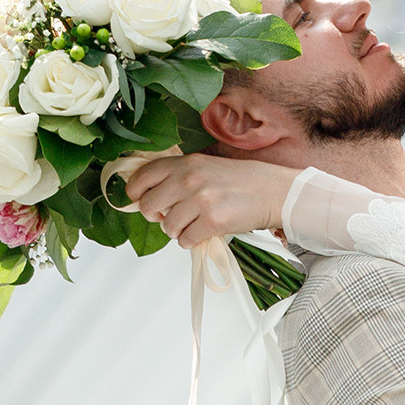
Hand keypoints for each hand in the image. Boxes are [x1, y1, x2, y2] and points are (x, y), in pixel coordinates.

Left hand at [123, 154, 287, 249]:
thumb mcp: (203, 167)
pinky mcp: (213, 222)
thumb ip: (176, 176)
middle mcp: (188, 180)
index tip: (139, 200)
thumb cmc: (238, 180)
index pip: (141, 178)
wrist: (270, 191)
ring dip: (176, 231)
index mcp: (184, 163)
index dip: (134, 193)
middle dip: (154, 216)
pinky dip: (190, 241)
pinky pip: (185, 240)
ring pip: (167, 227)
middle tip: (167, 216)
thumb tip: (147, 196)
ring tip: (191, 224)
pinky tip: (201, 232)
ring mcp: (200, 201)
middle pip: (147, 206)